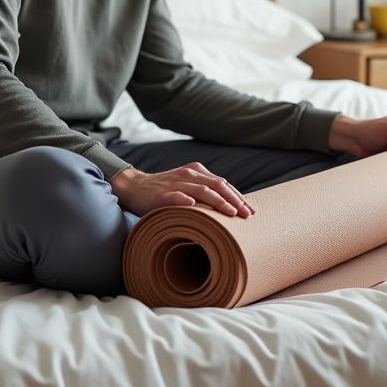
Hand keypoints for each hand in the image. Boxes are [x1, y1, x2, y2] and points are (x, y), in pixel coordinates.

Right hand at [109, 163, 255, 218]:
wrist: (135, 188)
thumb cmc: (166, 191)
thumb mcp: (187, 187)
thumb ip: (205, 193)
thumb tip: (230, 208)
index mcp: (198, 172)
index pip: (223, 183)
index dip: (238, 196)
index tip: (251, 210)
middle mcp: (189, 175)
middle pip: (217, 185)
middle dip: (234, 200)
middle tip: (247, 215)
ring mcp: (175, 183)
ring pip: (202, 190)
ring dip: (218, 201)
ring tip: (231, 213)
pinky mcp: (161, 195)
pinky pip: (175, 196)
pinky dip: (185, 200)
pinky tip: (194, 206)